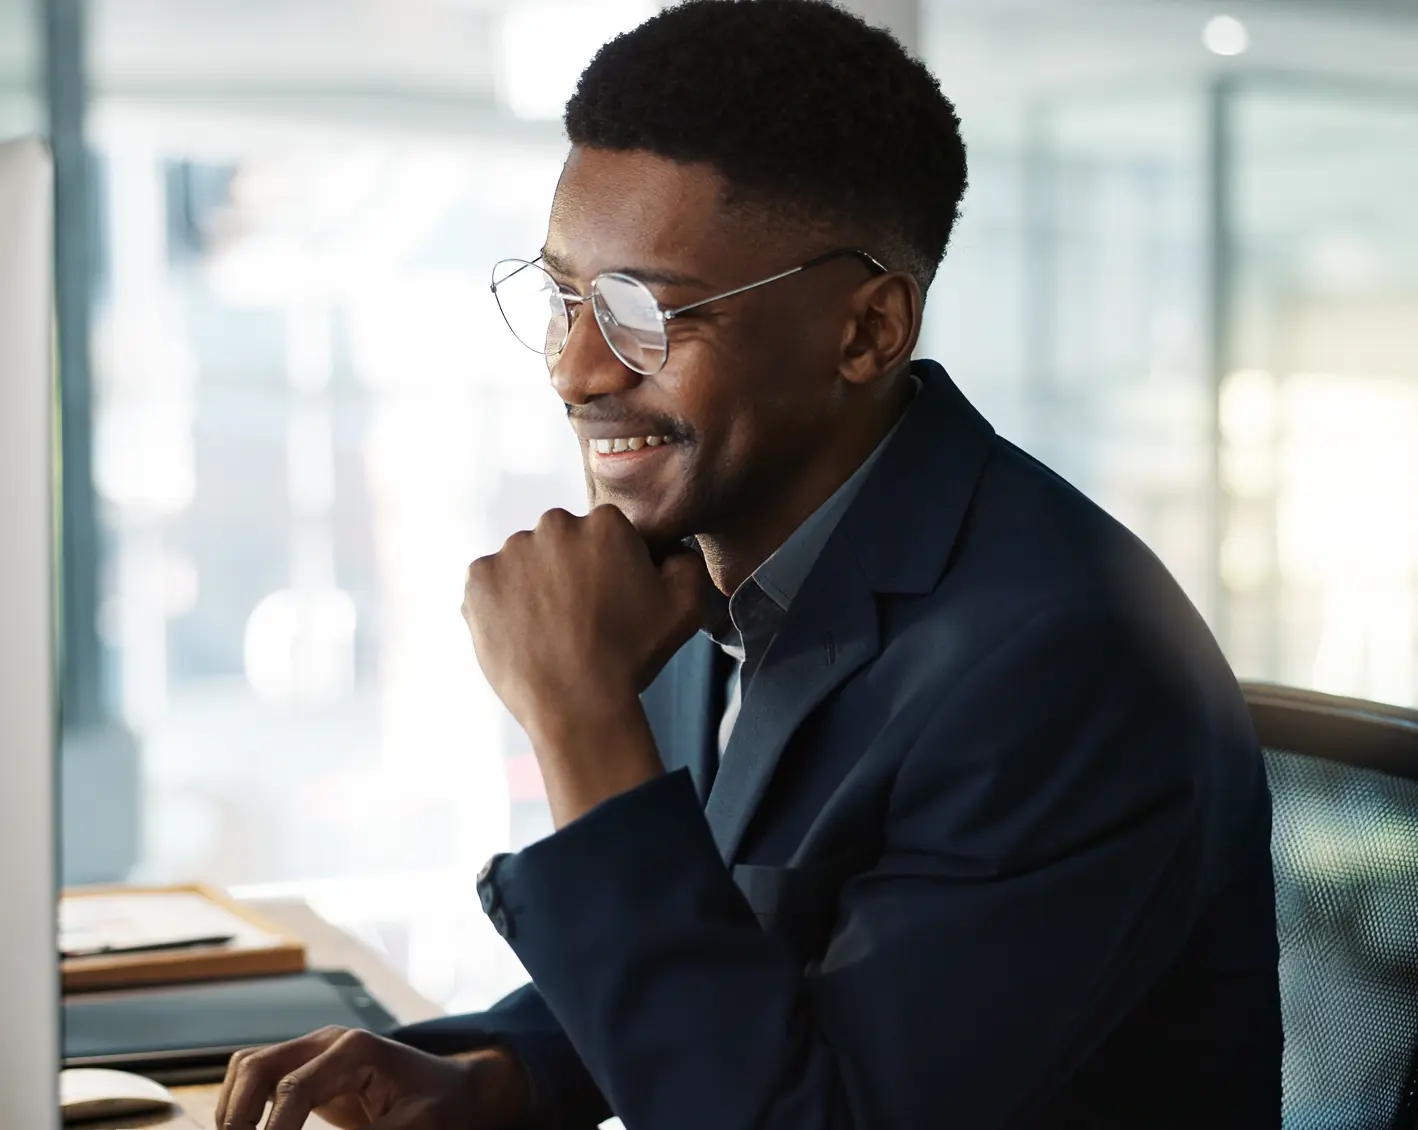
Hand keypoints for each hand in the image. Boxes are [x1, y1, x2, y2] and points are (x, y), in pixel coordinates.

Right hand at [214, 1026, 527, 1129]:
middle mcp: (328, 1042)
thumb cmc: (446, 1108)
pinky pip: (263, 1079)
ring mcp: (316, 1052)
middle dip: (238, 1114)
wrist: (461, 1091)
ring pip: (251, 1067)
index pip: (293, 1089)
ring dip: (235, 1107)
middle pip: (257, 1065)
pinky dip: (245, 1105)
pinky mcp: (312, 1072)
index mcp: (355, 1050)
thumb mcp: (414, 1128)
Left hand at [462, 505, 709, 823]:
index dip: (610, 569)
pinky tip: (523, 632)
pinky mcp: (478, 579)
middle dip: (569, 570)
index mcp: (605, 523)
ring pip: (525, 562)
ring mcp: (510, 551)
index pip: (605, 535)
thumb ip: (686, 562)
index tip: (609, 601)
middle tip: (579, 617)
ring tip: (549, 630)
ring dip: (534, 586)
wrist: (578, 704)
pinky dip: (501, 603)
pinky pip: (490, 583)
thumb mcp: (685, 607)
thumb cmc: (632, 656)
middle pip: (562, 542)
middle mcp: (554, 525)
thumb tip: (669, 549)